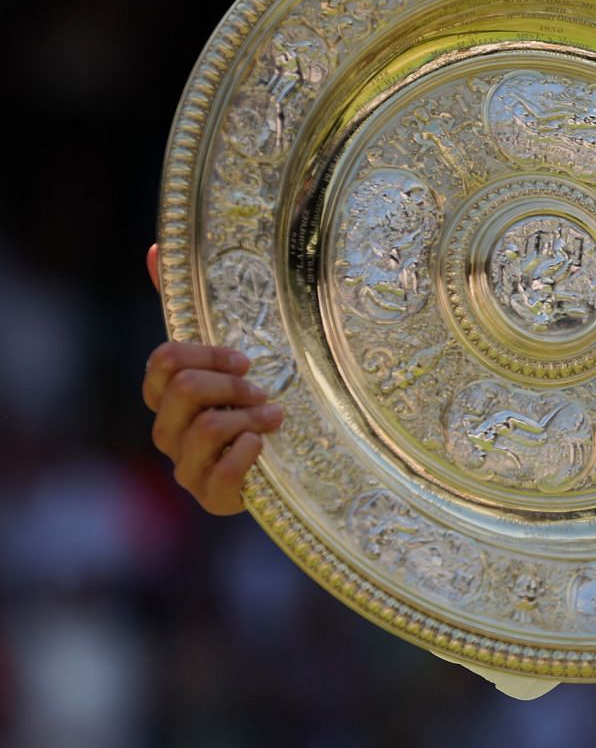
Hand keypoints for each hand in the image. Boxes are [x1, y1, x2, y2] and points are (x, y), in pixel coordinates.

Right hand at [143, 243, 282, 514]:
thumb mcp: (229, 353)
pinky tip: (266, 445)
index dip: (206, 353)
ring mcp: (187, 468)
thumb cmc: (251, 400)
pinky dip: (248, 455)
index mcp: (169, 396)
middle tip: (264, 388)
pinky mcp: (211, 499)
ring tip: (275, 415)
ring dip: (248, 417)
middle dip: (232, 383)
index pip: (163, 361)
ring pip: (203, 428)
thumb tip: (157, 249)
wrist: (286, 462)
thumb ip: (192, 305)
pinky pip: (219, 477)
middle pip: (182, 389)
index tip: (246, 357)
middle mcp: (169, 432)